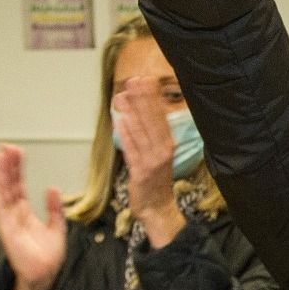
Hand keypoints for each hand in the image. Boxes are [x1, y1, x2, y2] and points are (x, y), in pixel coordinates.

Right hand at [0, 144, 66, 289]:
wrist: (44, 275)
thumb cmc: (47, 256)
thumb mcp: (56, 226)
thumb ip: (54, 207)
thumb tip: (52, 188)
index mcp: (26, 212)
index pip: (19, 185)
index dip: (18, 168)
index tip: (17, 152)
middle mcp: (15, 213)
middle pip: (9, 184)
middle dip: (7, 165)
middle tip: (6, 147)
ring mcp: (9, 220)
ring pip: (3, 192)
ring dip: (0, 174)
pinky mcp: (7, 229)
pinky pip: (0, 208)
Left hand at [112, 78, 186, 247]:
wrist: (158, 208)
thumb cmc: (156, 181)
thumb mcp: (158, 155)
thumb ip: (151, 135)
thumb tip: (141, 112)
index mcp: (168, 144)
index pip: (160, 116)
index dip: (153, 97)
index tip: (146, 80)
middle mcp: (163, 150)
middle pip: (152, 121)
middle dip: (143, 99)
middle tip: (134, 80)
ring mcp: (152, 162)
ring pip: (141, 132)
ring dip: (132, 113)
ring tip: (123, 95)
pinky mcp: (141, 173)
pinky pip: (132, 150)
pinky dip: (126, 135)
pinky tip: (120, 121)